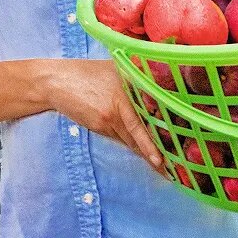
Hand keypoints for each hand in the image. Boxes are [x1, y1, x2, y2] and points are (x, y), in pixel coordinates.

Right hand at [43, 59, 164, 171]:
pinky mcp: (102, 122)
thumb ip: (134, 80)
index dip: (168, 125)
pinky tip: (143, 155)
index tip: (181, 139)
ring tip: (163, 167)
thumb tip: (156, 96)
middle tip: (176, 165)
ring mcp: (114, 110)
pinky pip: (120, 137)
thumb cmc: (85, 75)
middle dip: (160, 147)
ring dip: (147, 152)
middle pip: (148, 125)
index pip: (156, 105)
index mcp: (133, 79)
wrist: (55, 80)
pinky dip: (131, 145)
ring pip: (134, 136)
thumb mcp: (113, 70)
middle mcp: (127, 95)